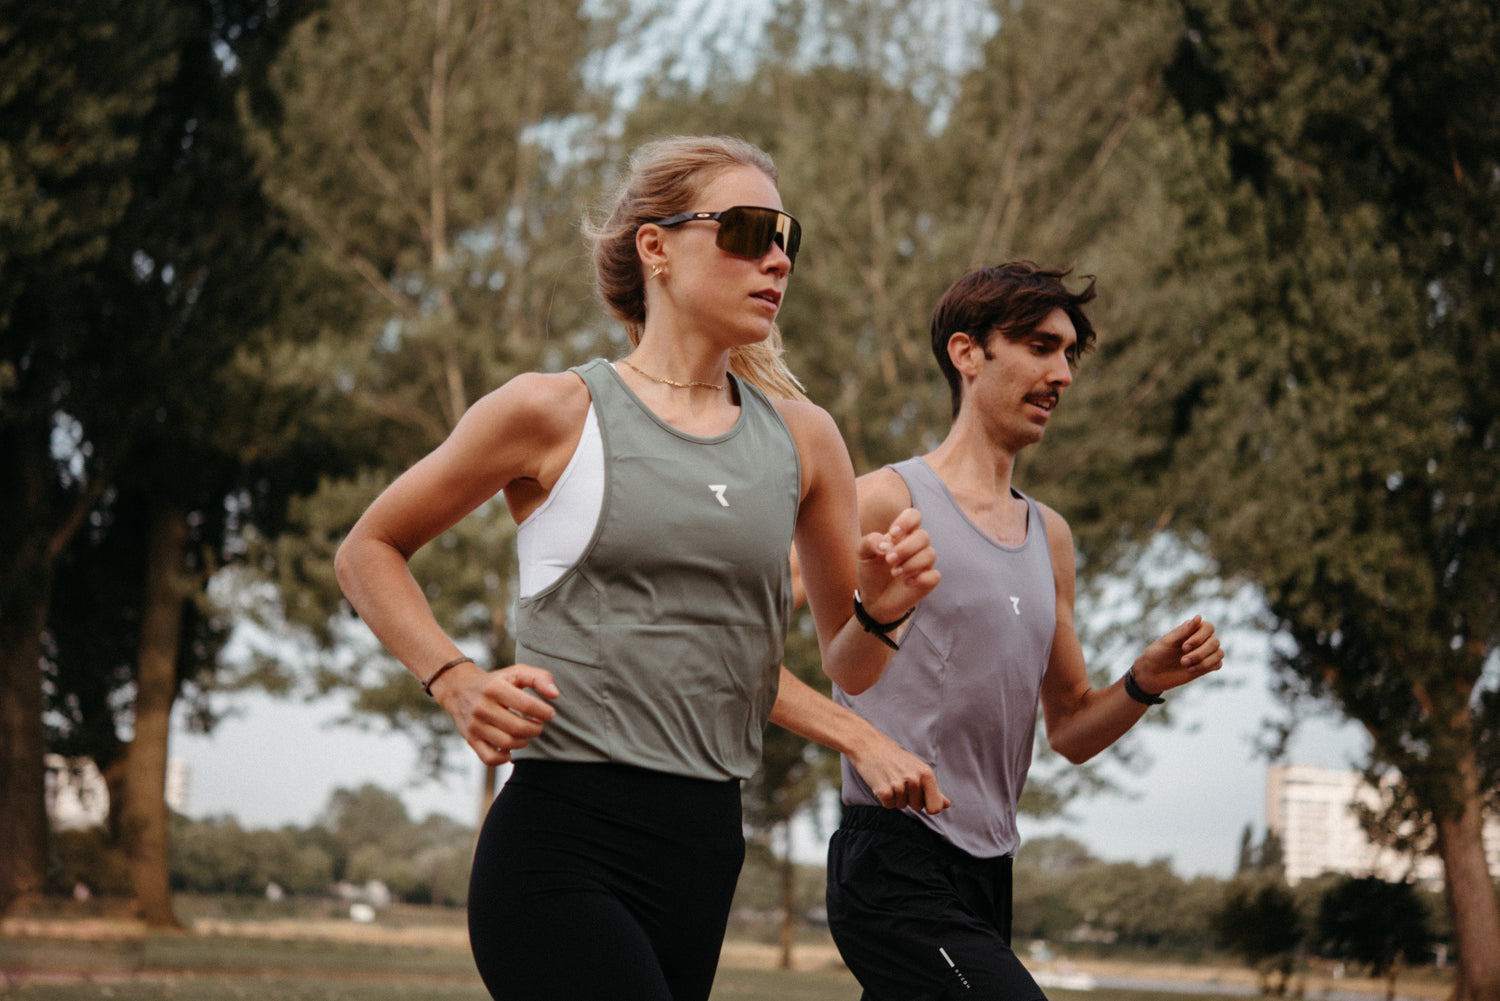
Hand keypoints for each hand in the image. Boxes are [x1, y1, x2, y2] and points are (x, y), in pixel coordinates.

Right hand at [436, 663, 559, 765]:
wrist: (460, 689)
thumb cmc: (497, 682)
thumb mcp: (516, 672)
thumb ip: (539, 678)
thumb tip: (555, 695)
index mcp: (495, 688)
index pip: (526, 705)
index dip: (544, 712)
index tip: (549, 713)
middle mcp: (482, 707)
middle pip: (518, 728)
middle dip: (535, 729)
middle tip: (538, 725)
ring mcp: (475, 725)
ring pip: (507, 743)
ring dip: (524, 741)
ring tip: (526, 733)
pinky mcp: (470, 740)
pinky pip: (490, 758)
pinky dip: (504, 757)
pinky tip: (510, 748)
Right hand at [847, 731, 950, 814]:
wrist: (869, 745)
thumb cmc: (895, 758)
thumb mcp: (917, 769)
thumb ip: (932, 789)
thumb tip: (946, 805)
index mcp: (926, 774)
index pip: (935, 807)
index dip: (928, 806)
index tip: (920, 797)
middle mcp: (915, 780)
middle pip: (917, 807)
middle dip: (909, 798)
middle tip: (900, 779)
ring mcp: (899, 785)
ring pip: (902, 806)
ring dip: (896, 797)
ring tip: (890, 778)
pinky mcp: (884, 791)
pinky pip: (889, 805)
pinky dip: (884, 798)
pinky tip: (881, 783)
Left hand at [856, 507, 939, 619]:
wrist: (873, 599)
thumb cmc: (870, 571)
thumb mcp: (862, 554)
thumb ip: (869, 541)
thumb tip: (885, 543)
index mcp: (902, 535)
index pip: (914, 516)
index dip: (906, 521)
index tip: (893, 534)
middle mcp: (916, 546)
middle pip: (923, 536)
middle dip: (905, 548)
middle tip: (889, 560)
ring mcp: (924, 564)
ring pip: (929, 554)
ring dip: (910, 564)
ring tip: (894, 573)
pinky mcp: (927, 581)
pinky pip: (934, 575)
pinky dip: (921, 578)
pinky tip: (907, 583)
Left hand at [1132, 615, 1223, 693]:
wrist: (1152, 674)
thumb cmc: (1158, 654)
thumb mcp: (1168, 641)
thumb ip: (1184, 630)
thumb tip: (1199, 617)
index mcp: (1192, 629)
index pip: (1209, 627)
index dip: (1199, 638)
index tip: (1184, 647)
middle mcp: (1201, 639)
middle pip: (1215, 642)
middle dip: (1199, 653)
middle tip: (1182, 661)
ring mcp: (1205, 653)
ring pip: (1218, 653)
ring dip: (1203, 661)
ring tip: (1185, 665)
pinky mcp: (1207, 666)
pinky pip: (1218, 664)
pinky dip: (1206, 667)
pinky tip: (1191, 670)